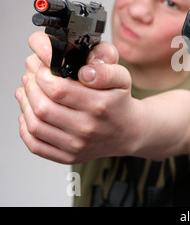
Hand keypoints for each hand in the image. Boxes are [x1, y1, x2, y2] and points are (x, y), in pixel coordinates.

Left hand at [15, 31, 139, 163]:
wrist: (128, 132)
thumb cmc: (119, 102)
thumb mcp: (122, 78)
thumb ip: (105, 70)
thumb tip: (85, 71)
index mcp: (99, 106)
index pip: (58, 89)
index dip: (43, 75)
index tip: (43, 68)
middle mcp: (87, 128)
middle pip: (43, 107)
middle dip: (30, 88)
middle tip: (31, 77)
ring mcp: (76, 145)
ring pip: (35, 125)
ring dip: (25, 105)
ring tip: (26, 92)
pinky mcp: (68, 156)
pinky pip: (35, 145)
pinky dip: (25, 128)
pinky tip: (28, 114)